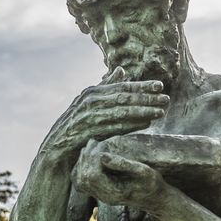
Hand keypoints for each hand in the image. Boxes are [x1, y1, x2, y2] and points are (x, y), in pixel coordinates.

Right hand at [45, 67, 168, 158]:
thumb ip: (105, 87)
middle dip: (145, 98)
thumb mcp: (89, 104)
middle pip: (122, 97)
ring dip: (141, 111)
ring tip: (160, 112)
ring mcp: (85, 117)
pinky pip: (111, 128)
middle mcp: (87, 102)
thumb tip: (121, 70)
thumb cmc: (75, 127)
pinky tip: (144, 125)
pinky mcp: (84, 133)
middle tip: (165, 99)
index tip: (160, 86)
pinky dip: (129, 125)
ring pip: (119, 112)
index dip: (141, 86)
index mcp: (91, 93)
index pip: (120, 87)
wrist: (55, 150)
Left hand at [72, 141, 166, 209]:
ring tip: (91, 146)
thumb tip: (101, 156)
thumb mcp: (144, 171)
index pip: (93, 177)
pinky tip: (89, 154)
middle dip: (86, 158)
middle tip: (93, 142)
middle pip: (83, 179)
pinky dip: (81, 166)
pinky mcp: (97, 191)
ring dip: (82, 161)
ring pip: (79, 180)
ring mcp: (99, 195)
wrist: (153, 198)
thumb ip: (124, 164)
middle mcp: (103, 196)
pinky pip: (80, 181)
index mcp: (114, 193)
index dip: (93, 160)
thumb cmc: (152, 183)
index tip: (100, 147)